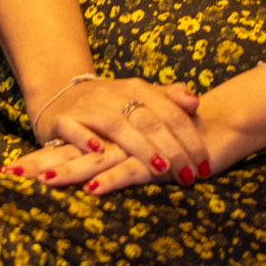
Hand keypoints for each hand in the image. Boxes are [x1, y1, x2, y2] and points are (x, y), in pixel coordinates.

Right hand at [1, 76, 210, 191]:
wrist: (61, 94)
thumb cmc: (110, 105)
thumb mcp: (141, 98)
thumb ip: (169, 99)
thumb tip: (195, 101)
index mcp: (135, 88)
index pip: (170, 112)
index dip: (190, 139)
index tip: (205, 166)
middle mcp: (111, 94)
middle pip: (147, 121)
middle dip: (172, 150)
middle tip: (190, 177)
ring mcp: (86, 107)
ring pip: (116, 125)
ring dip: (139, 147)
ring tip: (160, 169)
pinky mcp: (62, 120)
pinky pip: (73, 128)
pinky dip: (85, 139)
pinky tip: (100, 152)